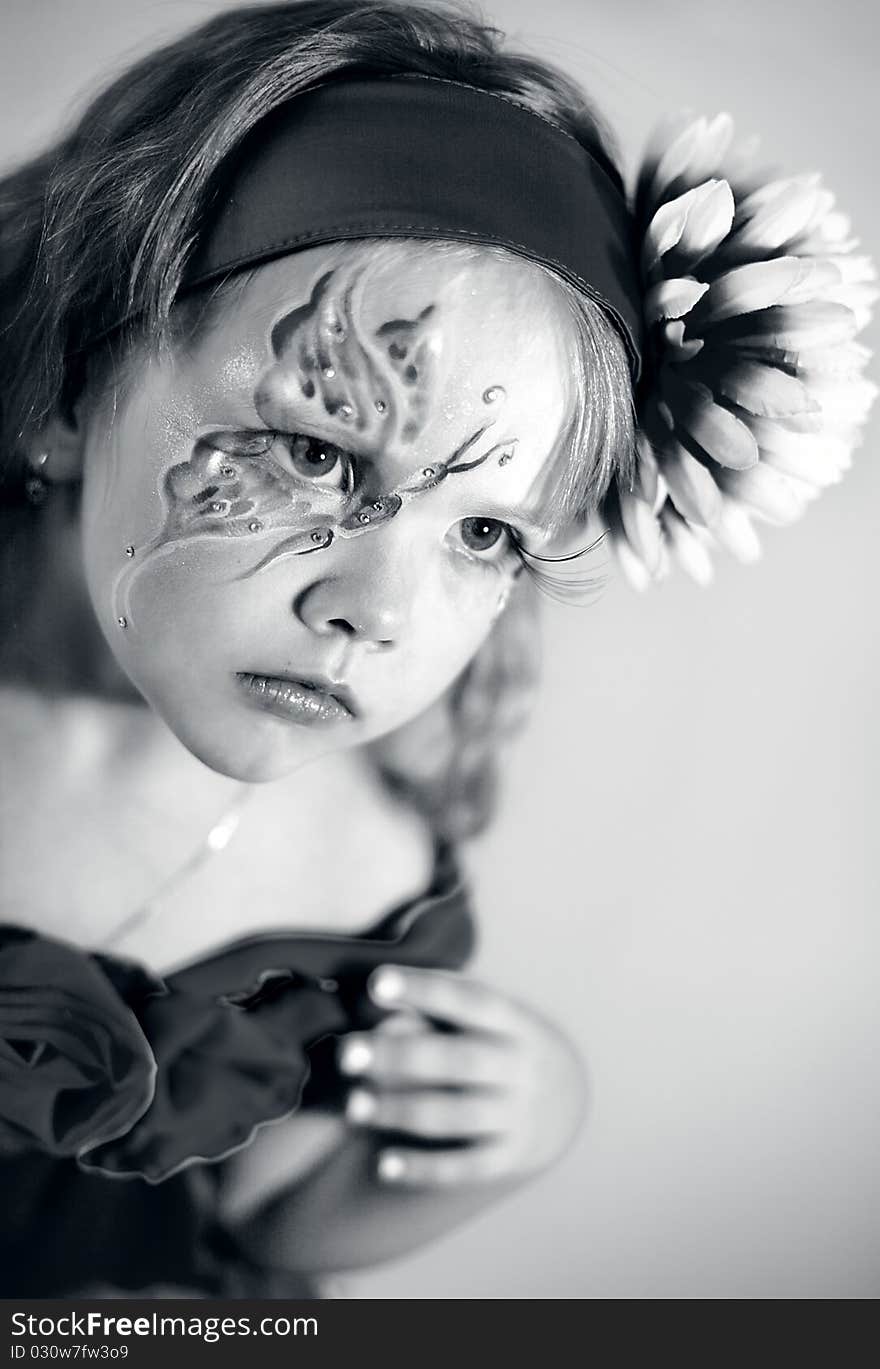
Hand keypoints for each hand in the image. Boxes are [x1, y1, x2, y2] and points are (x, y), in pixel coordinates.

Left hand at [336, 964, 587, 1188]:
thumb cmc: (503, 1041)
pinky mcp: (509, 1156)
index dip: (424, 989)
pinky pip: (463, 1167)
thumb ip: (440, 1009)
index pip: (469, 999)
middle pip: (457, 1061)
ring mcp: (519, 1115)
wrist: (568, 1095)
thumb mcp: (492, 1016)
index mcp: (516, 1021)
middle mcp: (522, 1067)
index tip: (376, 983)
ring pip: (455, 1116)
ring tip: (353, 1106)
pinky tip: (384, 1165)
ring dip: (400, 1111)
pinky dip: (424, 1168)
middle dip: (398, 1057)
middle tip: (347, 1053)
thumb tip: (379, 1002)